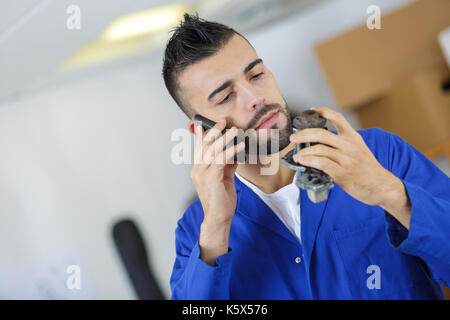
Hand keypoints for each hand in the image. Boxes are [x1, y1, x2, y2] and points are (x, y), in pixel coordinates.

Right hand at [191, 119, 244, 264]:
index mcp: (198, 170)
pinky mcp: (212, 178)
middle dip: (214, 131)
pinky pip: (222, 160)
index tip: (204, 124)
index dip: (202, 135)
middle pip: (205, 146)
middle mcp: (198, 170)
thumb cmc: (221, 200)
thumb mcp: (224, 178)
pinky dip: (231, 151)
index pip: (199, 149)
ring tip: (234, 130)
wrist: (218, 218)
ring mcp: (203, 174)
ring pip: (213, 150)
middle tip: (223, 121)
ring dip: (225, 138)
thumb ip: (226, 165)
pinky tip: (239, 147)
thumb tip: (233, 153)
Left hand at [289, 107, 400, 206]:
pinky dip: (309, 161)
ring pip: (319, 149)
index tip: (310, 111)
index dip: (322, 111)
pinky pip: (322, 163)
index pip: (337, 117)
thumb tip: (318, 144)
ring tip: (297, 156)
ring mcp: (346, 159)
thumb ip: (342, 144)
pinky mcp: (343, 173)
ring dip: (304, 152)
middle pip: (321, 133)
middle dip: (303, 134)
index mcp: (353, 137)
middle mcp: (350, 145)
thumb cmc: (367, 170)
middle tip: (293, 138)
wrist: (382, 187)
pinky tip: (303, 162)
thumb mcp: (359, 150)